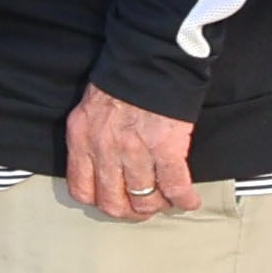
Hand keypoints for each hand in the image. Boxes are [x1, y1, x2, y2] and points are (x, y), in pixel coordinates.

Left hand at [65, 87, 199, 220]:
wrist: (148, 60)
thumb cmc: (120, 82)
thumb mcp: (89, 111)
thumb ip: (90, 139)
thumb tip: (100, 164)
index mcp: (81, 140)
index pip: (81, 189)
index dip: (100, 201)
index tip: (113, 201)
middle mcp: (104, 150)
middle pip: (113, 202)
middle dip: (129, 211)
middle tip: (142, 208)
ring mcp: (134, 151)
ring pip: (144, 198)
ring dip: (157, 205)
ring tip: (166, 202)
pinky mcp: (165, 148)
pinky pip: (175, 186)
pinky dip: (184, 199)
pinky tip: (190, 201)